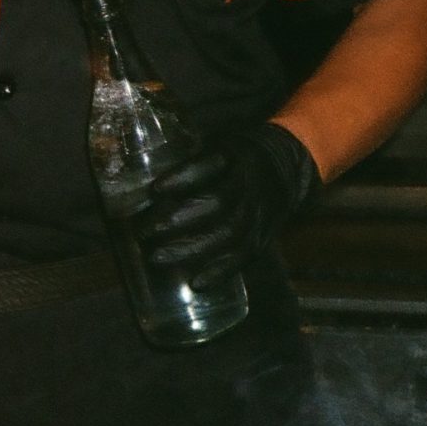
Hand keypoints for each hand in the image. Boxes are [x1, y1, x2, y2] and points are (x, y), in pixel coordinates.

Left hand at [136, 122, 317, 278]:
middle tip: (144, 231)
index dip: (184, 177)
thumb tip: (137, 163)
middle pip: (219, 203)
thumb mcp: (218, 142)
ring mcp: (259, 213)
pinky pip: (243, 257)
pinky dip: (220, 271)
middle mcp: (250, 185)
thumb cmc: (237, 156)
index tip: (155, 190)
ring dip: (192, 249)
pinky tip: (195, 283)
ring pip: (229, 234)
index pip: (211, 165)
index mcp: (236, 155)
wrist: (289, 168)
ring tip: (156, 258)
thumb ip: (187, 151)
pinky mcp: (263, 236)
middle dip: (179, 219)